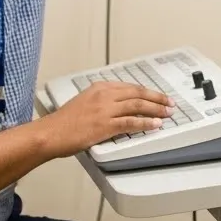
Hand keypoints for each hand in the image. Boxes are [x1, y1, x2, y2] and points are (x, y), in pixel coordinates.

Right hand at [37, 81, 173, 157]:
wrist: (51, 133)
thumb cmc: (64, 122)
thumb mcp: (84, 101)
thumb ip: (102, 101)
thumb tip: (118, 106)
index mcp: (100, 87)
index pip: (130, 87)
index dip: (147, 91)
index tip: (157, 96)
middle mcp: (105, 95)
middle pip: (138, 93)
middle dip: (157, 98)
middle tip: (169, 103)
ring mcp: (106, 109)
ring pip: (138, 105)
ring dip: (156, 109)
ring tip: (168, 113)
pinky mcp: (105, 125)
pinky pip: (131, 122)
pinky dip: (146, 123)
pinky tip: (155, 124)